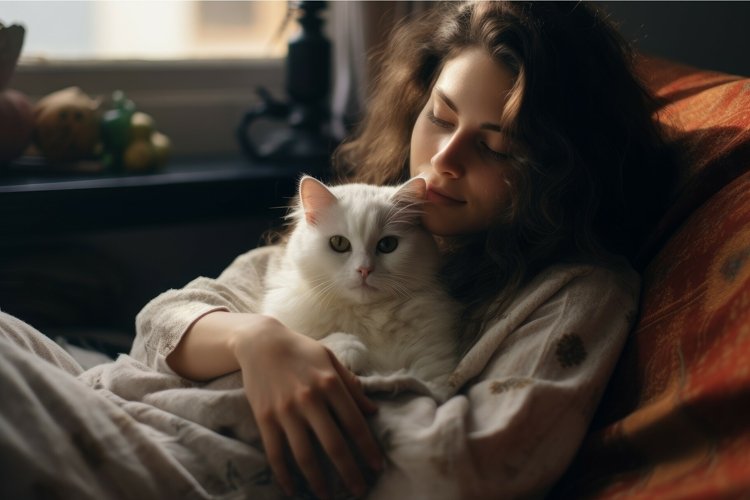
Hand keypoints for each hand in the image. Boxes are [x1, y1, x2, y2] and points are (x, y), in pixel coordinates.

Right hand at [233, 316, 383, 497]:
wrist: (261, 342)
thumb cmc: (301, 350)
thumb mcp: (331, 359)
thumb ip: (352, 386)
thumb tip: (373, 411)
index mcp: (330, 383)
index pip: (354, 424)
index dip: (368, 448)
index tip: (377, 466)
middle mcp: (310, 399)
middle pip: (334, 445)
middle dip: (349, 472)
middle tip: (360, 490)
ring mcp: (285, 411)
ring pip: (305, 455)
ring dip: (318, 481)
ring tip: (327, 497)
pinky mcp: (265, 418)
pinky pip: (276, 453)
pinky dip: (284, 475)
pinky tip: (293, 489)